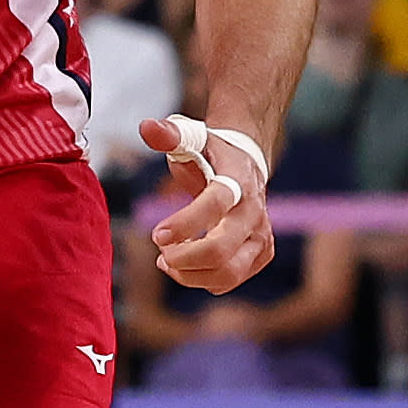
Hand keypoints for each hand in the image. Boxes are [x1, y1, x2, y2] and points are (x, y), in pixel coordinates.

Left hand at [139, 112, 279, 295]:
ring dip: (190, 276)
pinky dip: (203, 279)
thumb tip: (146, 127)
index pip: (215, 206)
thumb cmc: (212, 153)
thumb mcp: (192, 138)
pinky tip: (186, 264)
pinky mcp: (261, 254)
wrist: (246, 165)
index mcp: (237, 183)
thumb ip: (168, 134)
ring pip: (228, 275)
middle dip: (183, 260)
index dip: (185, 224)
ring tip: (167, 261)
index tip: (156, 235)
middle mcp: (255, 213)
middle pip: (221, 252)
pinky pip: (230, 280)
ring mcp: (261, 236)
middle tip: (161, 253)